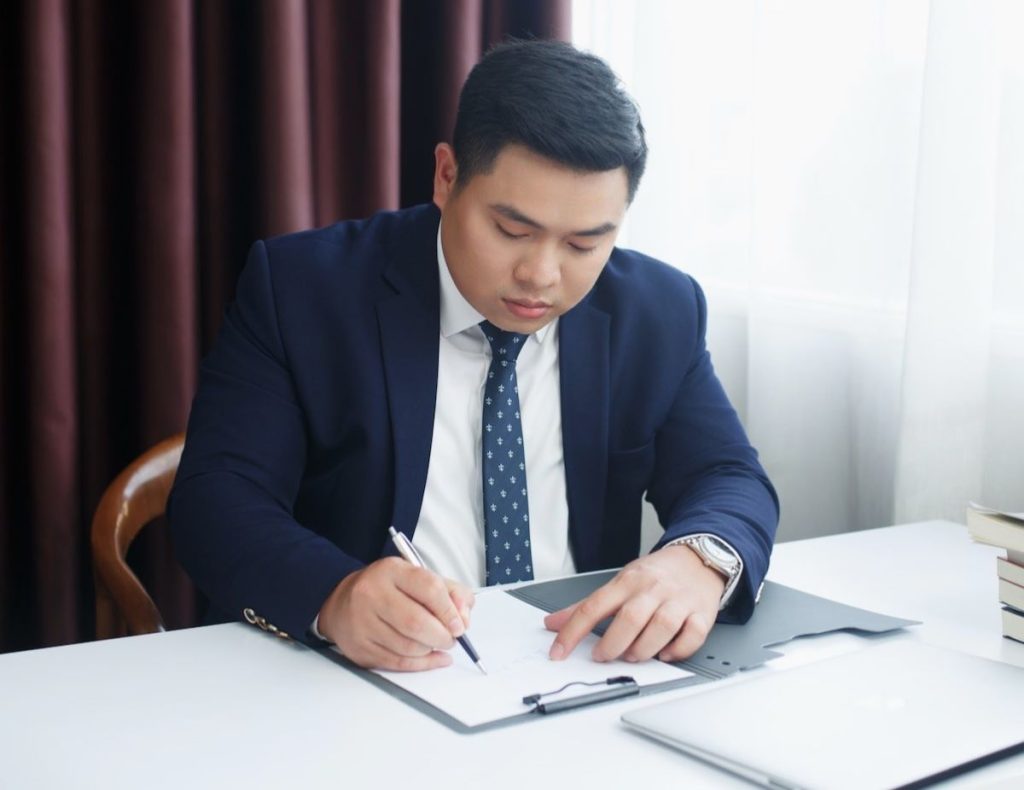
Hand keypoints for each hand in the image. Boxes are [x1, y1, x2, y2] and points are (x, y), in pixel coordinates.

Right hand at [317, 557, 474, 670]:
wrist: (341, 602)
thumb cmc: (387, 589)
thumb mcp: (417, 577)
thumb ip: (450, 592)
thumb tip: (464, 616)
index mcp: (391, 570)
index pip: (429, 588)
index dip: (450, 610)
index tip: (459, 624)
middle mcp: (372, 593)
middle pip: (417, 622)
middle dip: (442, 635)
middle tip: (452, 638)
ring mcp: (362, 622)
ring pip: (408, 646)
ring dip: (431, 650)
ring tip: (438, 643)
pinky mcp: (359, 647)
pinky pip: (397, 662)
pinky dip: (421, 664)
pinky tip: (433, 658)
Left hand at [544, 545, 724, 662]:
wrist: (697, 558)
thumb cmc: (654, 575)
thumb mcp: (618, 582)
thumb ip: (586, 606)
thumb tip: (552, 623)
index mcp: (627, 582)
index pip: (593, 606)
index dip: (573, 632)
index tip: (559, 652)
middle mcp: (652, 590)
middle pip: (630, 618)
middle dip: (613, 643)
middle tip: (603, 656)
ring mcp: (678, 601)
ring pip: (662, 626)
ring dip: (644, 648)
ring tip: (633, 656)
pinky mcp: (701, 613)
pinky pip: (693, 635)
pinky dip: (678, 649)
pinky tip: (665, 654)